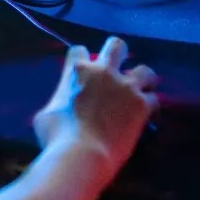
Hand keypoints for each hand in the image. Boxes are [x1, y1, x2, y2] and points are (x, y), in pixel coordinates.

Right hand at [32, 37, 158, 173]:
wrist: (83, 154)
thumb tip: (61, 105)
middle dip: (118, 54)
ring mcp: (126, 87)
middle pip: (116, 46)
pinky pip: (154, 99)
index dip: (81, 59)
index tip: (82, 72)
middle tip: (117, 70)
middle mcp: (104, 71)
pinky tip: (147, 117)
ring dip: (142, 80)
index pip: (78, 50)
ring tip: (139, 92)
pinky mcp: (142, 105)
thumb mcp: (46, 113)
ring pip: (145, 70)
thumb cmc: (56, 136)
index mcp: (77, 71)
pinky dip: (150, 107)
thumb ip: (59, 101)